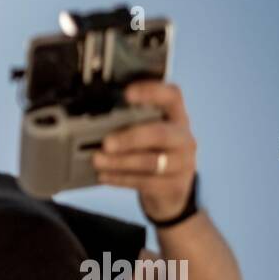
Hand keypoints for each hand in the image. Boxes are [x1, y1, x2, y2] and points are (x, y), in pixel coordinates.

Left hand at [91, 80, 197, 223]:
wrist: (171, 188)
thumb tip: (96, 121)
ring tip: (98, 160)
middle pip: (160, 133)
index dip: (151, 92)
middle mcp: (183, 137)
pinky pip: (145, 182)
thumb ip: (131, 121)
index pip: (172, 96)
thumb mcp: (148, 132)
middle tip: (106, 143)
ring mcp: (183, 162)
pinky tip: (104, 175)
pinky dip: (121, 178)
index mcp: (176, 116)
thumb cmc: (152, 151)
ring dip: (120, 161)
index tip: (127, 94)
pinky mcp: (175, 185)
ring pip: (152, 162)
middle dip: (130, 138)